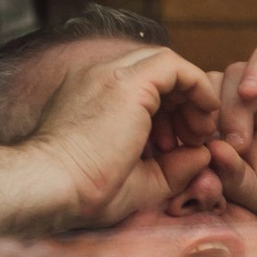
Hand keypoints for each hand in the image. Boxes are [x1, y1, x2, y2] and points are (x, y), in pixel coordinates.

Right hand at [0, 39, 221, 245]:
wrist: (52, 186)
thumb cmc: (83, 192)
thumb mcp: (138, 181)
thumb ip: (173, 168)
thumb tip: (204, 155)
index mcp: (89, 94)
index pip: (139, 85)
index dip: (167, 112)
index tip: (175, 146)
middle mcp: (97, 76)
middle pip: (154, 72)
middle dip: (182, 103)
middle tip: (191, 139)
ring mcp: (110, 73)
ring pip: (166, 64)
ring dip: (191, 97)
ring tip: (198, 134)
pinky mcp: (128, 81)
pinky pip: (176, 67)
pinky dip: (197, 88)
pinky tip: (205, 117)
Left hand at [207, 5, 256, 223]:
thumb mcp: (254, 190)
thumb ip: (228, 173)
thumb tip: (211, 149)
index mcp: (243, 113)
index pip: (212, 92)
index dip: (202, 112)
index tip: (206, 147)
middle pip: (236, 72)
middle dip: (229, 105)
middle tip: (236, 141)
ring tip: (251, 94)